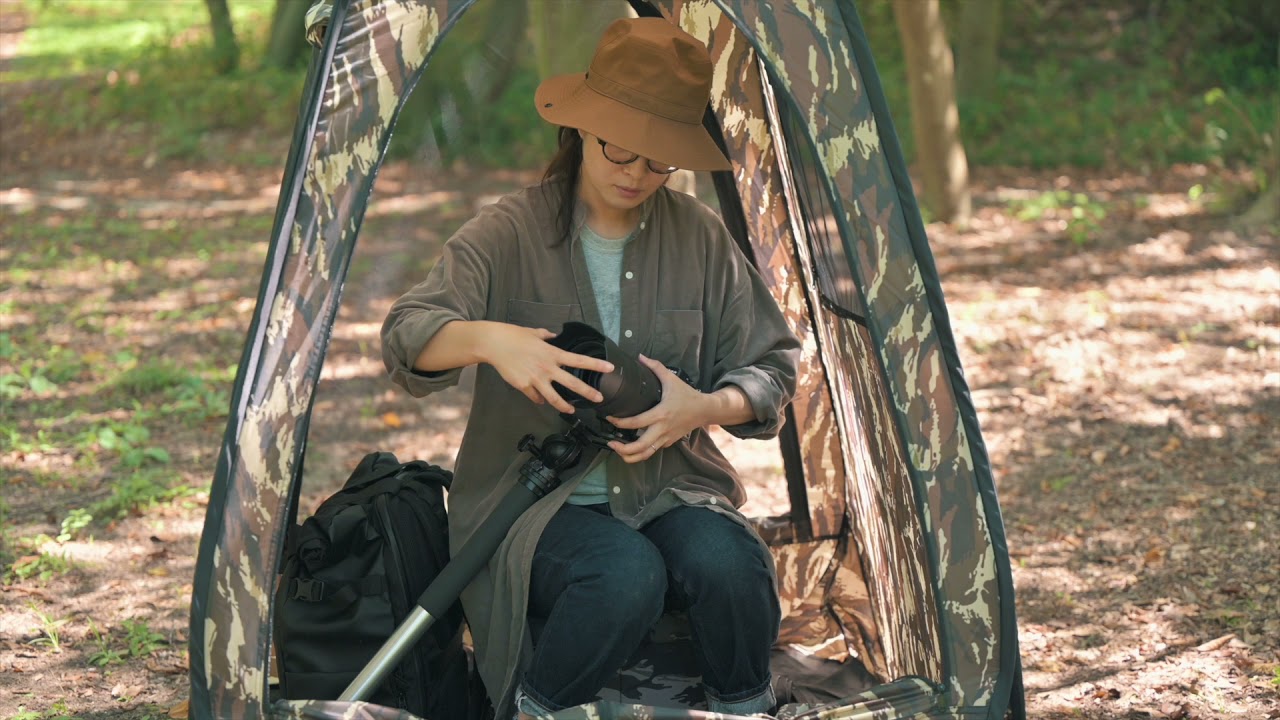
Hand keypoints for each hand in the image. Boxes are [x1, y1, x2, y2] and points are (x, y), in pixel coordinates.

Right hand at [482, 324, 614, 413]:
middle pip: (572, 383)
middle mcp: (547, 367)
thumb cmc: (513, 336)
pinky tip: (540, 400)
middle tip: (599, 399)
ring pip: (554, 398)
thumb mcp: (533, 332)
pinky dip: (539, 399)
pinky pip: (535, 397)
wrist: (494, 344)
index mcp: (552, 353)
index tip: (609, 368)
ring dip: (564, 405)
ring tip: (570, 410)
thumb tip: (552, 335)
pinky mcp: (524, 386)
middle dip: (588, 392)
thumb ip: (545, 335)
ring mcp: (536, 379)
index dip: (596, 365)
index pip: (579, 360)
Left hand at [605, 355, 704, 462]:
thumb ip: (655, 367)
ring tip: (619, 450)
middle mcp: (662, 429)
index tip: (610, 418)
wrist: (704, 410)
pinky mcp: (669, 442)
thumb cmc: (687, 395)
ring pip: (646, 454)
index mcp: (661, 414)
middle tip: (610, 443)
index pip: (636, 422)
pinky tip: (632, 446)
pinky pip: (653, 450)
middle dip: (623, 449)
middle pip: (640, 447)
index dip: (620, 423)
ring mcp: (666, 438)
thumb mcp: (671, 379)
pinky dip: (641, 451)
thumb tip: (641, 357)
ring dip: (630, 456)